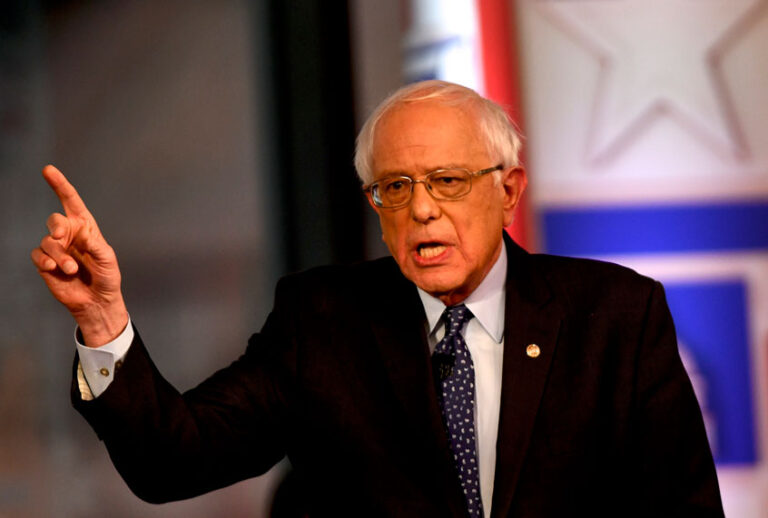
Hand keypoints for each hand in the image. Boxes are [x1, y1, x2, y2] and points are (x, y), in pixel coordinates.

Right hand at [31, 165, 127, 346]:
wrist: (97, 301)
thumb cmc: (107, 278)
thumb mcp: (108, 259)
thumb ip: (95, 244)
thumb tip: (81, 232)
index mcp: (86, 228)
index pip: (71, 202)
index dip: (60, 185)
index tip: (48, 170)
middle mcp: (69, 235)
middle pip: (54, 220)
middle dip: (57, 227)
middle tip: (61, 237)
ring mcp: (56, 249)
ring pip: (46, 242)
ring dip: (58, 255)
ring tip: (71, 269)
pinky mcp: (46, 263)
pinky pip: (38, 256)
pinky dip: (46, 262)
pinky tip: (56, 270)